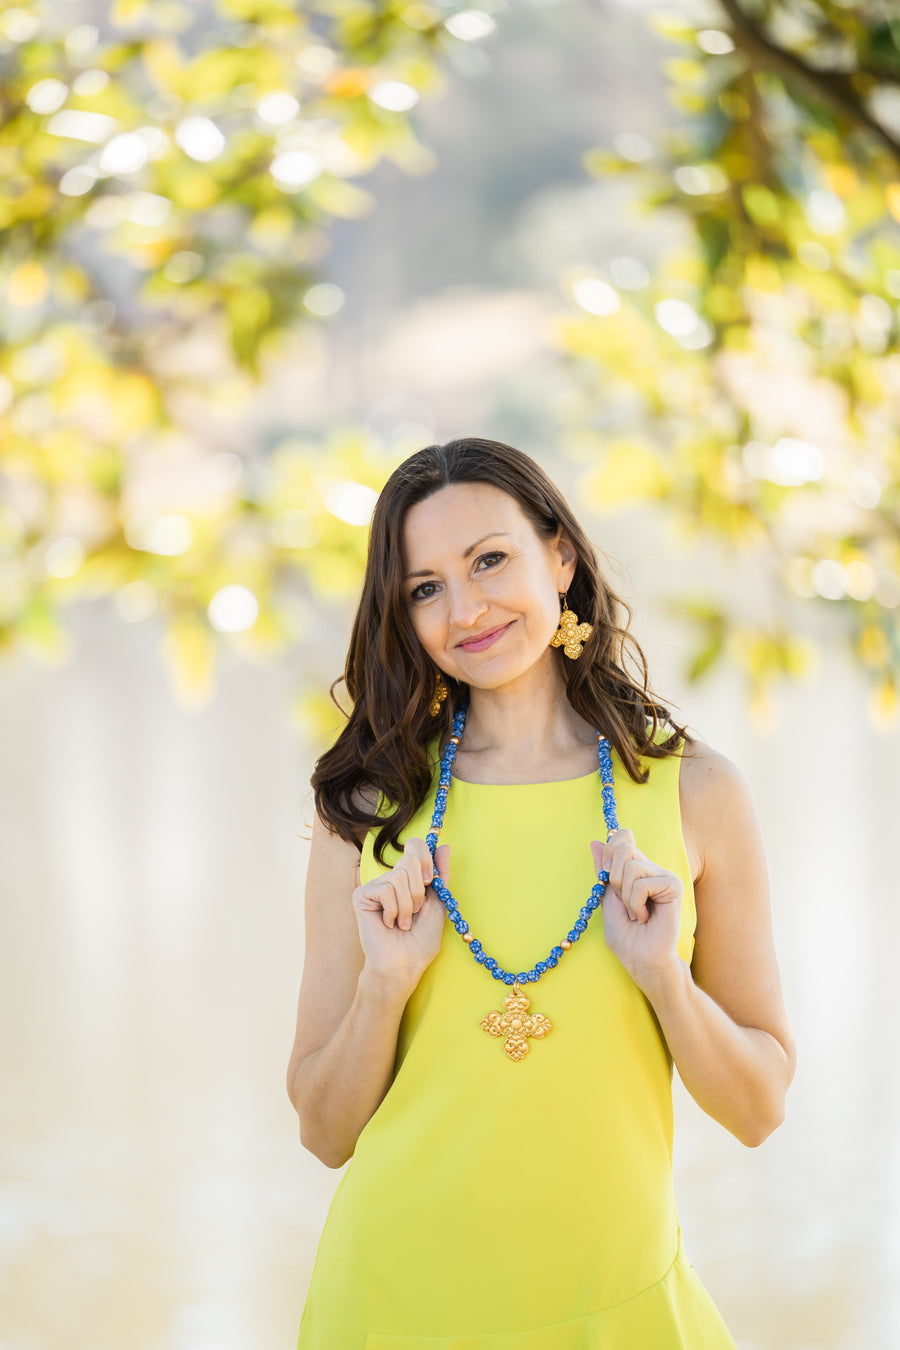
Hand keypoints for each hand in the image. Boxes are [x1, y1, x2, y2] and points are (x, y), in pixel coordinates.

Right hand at [353, 837, 450, 989]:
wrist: (404, 964)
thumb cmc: (420, 939)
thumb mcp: (439, 903)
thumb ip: (441, 874)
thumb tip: (444, 846)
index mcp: (410, 878)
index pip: (416, 846)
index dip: (426, 859)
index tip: (431, 881)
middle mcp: (391, 878)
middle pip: (410, 859)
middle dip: (420, 890)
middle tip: (416, 910)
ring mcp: (375, 886)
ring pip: (399, 876)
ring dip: (408, 905)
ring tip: (404, 922)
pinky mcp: (362, 895)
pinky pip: (385, 889)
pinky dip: (394, 910)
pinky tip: (388, 923)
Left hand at [589, 827, 682, 995]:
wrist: (642, 961)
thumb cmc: (626, 936)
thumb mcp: (607, 899)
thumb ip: (603, 871)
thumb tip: (595, 842)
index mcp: (636, 868)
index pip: (622, 836)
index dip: (609, 851)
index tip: (606, 877)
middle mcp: (651, 868)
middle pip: (623, 846)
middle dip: (613, 877)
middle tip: (622, 901)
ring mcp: (664, 876)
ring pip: (630, 866)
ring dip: (625, 896)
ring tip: (635, 913)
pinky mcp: (673, 886)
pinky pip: (641, 884)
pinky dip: (635, 904)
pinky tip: (644, 917)